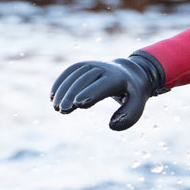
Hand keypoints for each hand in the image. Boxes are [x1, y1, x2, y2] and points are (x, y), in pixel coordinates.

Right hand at [49, 51, 165, 130]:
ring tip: (56, 107)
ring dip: (63, 90)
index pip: (103, 85)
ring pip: (75, 74)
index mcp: (118, 78)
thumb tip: (111, 125)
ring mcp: (93, 65)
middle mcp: (104, 68)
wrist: (129, 72)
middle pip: (85, 79)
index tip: (78, 104)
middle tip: (62, 110)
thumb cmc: (132, 94)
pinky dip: (60, 82)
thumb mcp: (137, 105)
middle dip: (72, 94)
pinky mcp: (84, 65)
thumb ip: (128, 117)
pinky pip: (70, 71)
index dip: (90, 93)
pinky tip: (52, 96)